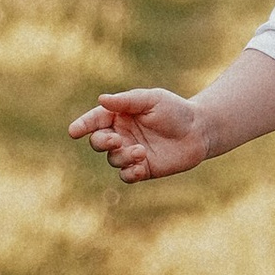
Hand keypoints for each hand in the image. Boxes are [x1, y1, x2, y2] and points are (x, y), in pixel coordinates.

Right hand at [68, 86, 208, 181]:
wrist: (199, 130)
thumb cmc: (175, 110)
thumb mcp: (151, 99)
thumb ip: (126, 101)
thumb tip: (101, 99)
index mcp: (119, 115)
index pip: (95, 120)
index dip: (83, 125)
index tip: (74, 131)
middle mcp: (121, 134)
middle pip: (98, 142)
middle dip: (102, 143)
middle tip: (117, 141)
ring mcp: (131, 152)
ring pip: (113, 160)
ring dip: (123, 157)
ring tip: (142, 151)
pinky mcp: (143, 168)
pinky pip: (126, 176)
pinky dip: (130, 173)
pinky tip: (141, 166)